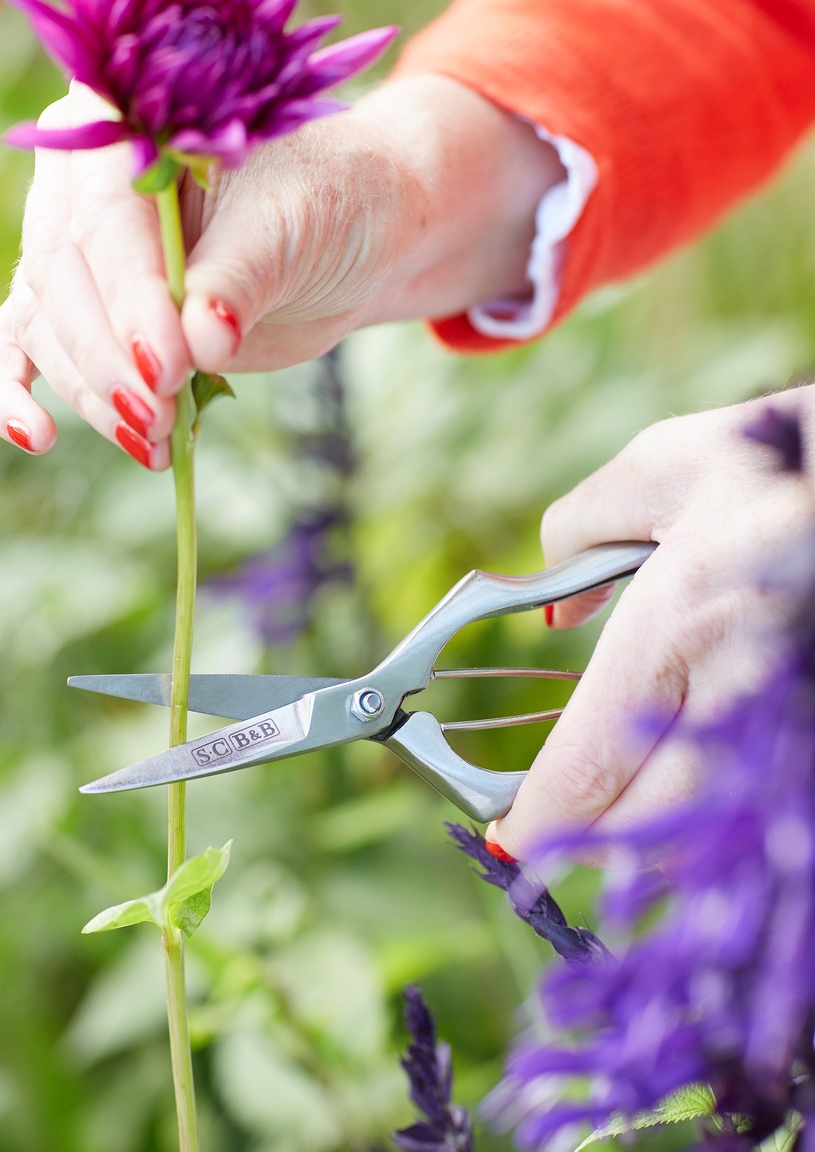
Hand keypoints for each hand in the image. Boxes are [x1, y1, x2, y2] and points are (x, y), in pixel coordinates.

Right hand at [0, 73, 562, 466]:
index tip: (172, 365)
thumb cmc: (324, 204)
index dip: (129, 299)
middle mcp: (82, 182)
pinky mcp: (88, 311)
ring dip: (94, 392)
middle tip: (161, 415)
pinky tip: (36, 437)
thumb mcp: (295, 227)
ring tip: (156, 440)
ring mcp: (79, 250)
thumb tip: (200, 343)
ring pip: (48, 326)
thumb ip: (241, 277)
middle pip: (60, 280)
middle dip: (109, 358)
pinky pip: (21, 346)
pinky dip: (16, 393)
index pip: (102, 220)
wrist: (348, 233)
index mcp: (126, 126)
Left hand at [489, 389, 813, 866]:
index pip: (592, 760)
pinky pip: (763, 805)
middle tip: (559, 827)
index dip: (540, 815)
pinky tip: (692, 786)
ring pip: (715, 832)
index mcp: (681, 618)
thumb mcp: (662, 469)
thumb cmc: (777, 457)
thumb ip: (577, 532)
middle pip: (650, 822)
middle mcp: (742, 684)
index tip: (509, 836)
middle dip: (593, 838)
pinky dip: (720, 817)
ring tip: (622, 807)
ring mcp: (792, 718)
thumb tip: (556, 618)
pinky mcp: (813, 730)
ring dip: (658, 837)